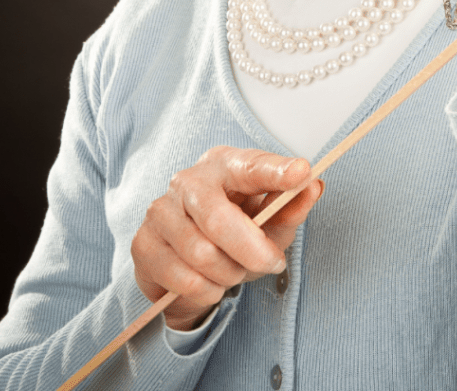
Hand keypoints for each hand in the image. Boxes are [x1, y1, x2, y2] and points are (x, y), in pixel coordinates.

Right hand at [132, 147, 323, 330]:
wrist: (190, 260)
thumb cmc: (237, 229)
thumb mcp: (271, 220)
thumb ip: (292, 206)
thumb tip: (314, 187)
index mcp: (226, 164)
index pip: (252, 166)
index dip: (276, 171)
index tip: (301, 172)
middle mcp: (189, 180)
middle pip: (220, 219)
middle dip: (252, 252)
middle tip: (271, 264)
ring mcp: (160, 210)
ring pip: (202, 255)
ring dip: (229, 275)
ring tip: (235, 271)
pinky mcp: (143, 243)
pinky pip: (183, 279)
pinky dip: (207, 290)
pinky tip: (210, 282)